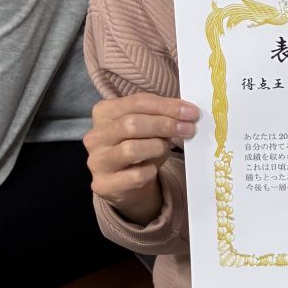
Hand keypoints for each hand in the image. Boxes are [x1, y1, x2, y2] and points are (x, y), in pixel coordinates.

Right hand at [83, 92, 198, 223]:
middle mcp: (96, 136)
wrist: (127, 185)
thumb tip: (187, 114)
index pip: (137, 102)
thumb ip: (161, 116)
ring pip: (131, 149)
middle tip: (188, 129)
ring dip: (157, 147)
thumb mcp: (148, 127)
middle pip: (132, 124)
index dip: (167, 106)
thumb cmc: (140, 148)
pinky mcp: (104, 184)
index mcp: (104, 112)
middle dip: (165, 125)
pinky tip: (153, 169)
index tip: (191, 112)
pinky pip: (135, 175)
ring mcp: (97, 161)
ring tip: (166, 149)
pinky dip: (151, 171)